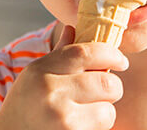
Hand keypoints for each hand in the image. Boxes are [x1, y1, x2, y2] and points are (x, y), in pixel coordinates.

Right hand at [0, 25, 128, 129]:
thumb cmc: (24, 107)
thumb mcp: (35, 76)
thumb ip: (59, 53)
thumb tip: (72, 27)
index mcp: (41, 70)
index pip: (85, 52)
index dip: (111, 53)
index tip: (121, 60)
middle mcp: (50, 92)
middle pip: (105, 82)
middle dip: (114, 87)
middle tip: (108, 90)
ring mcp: (60, 119)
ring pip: (107, 111)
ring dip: (105, 111)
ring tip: (89, 112)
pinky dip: (97, 128)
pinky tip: (81, 126)